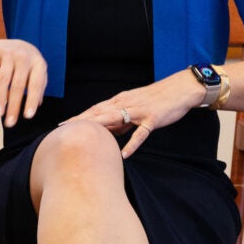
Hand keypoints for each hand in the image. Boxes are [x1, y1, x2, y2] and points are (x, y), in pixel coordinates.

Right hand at [0, 40, 47, 126]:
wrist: (13, 44)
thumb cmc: (27, 65)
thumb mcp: (37, 72)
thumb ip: (38, 87)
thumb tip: (37, 106)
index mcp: (38, 63)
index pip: (36, 84)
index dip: (32, 100)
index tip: (27, 117)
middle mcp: (24, 57)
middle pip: (18, 84)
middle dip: (14, 105)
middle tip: (10, 123)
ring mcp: (9, 53)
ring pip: (3, 78)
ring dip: (0, 98)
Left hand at [65, 69, 204, 157]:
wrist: (181, 89)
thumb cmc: (158, 100)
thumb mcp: (135, 108)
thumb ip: (121, 120)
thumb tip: (106, 132)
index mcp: (121, 101)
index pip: (95, 109)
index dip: (79, 117)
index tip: (63, 125)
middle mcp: (127, 104)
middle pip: (100, 112)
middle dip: (81, 120)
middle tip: (64, 129)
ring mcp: (139, 111)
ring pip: (116, 118)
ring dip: (99, 126)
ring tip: (85, 135)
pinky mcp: (153, 118)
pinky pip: (141, 133)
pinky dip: (132, 143)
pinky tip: (124, 154)